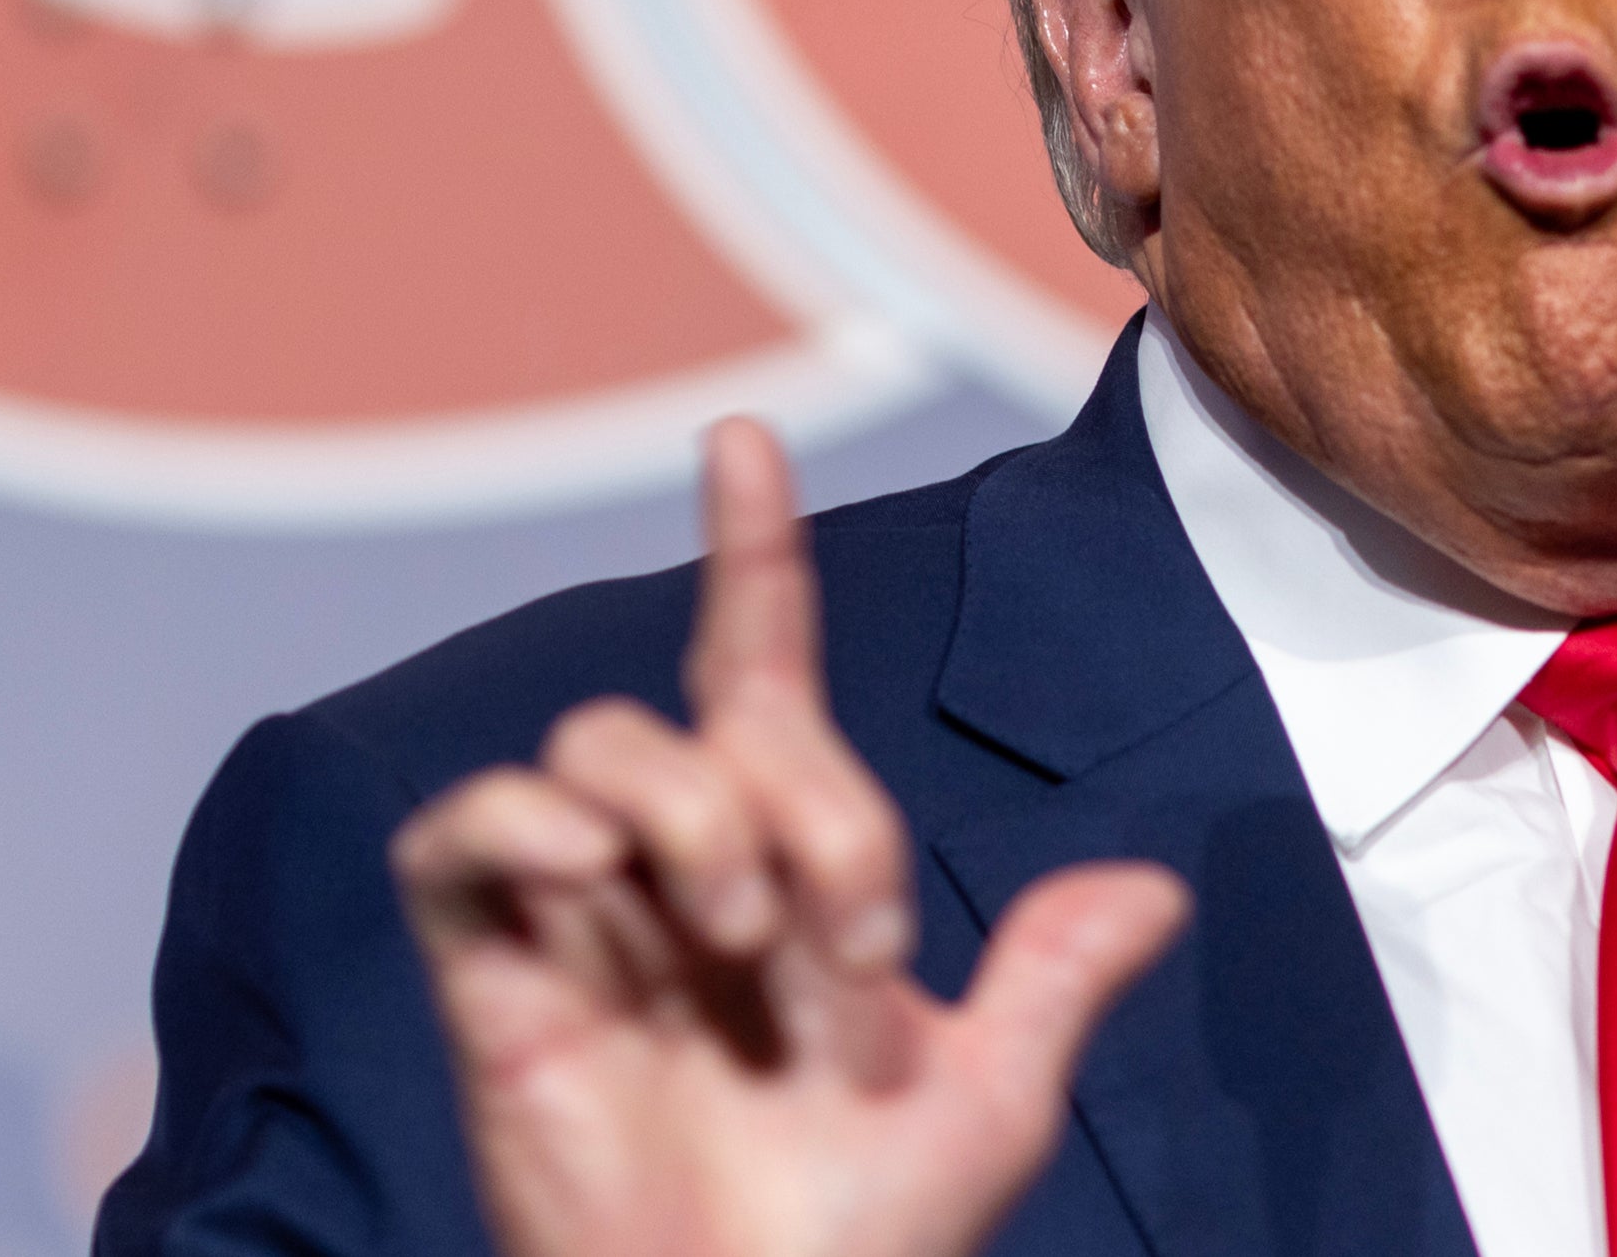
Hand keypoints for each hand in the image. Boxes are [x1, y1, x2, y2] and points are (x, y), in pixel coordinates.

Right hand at [392, 418, 1188, 1256]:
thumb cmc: (868, 1239)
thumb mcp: (994, 1098)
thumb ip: (1055, 977)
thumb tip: (1156, 893)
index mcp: (789, 868)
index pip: (759, 672)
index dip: (752, 555)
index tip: (744, 440)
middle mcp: (678, 869)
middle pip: (713, 711)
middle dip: (812, 800)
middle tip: (853, 946)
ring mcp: (581, 918)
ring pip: (599, 741)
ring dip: (691, 813)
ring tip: (739, 943)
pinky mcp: (492, 982)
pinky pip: (461, 835)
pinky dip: (521, 821)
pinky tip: (595, 877)